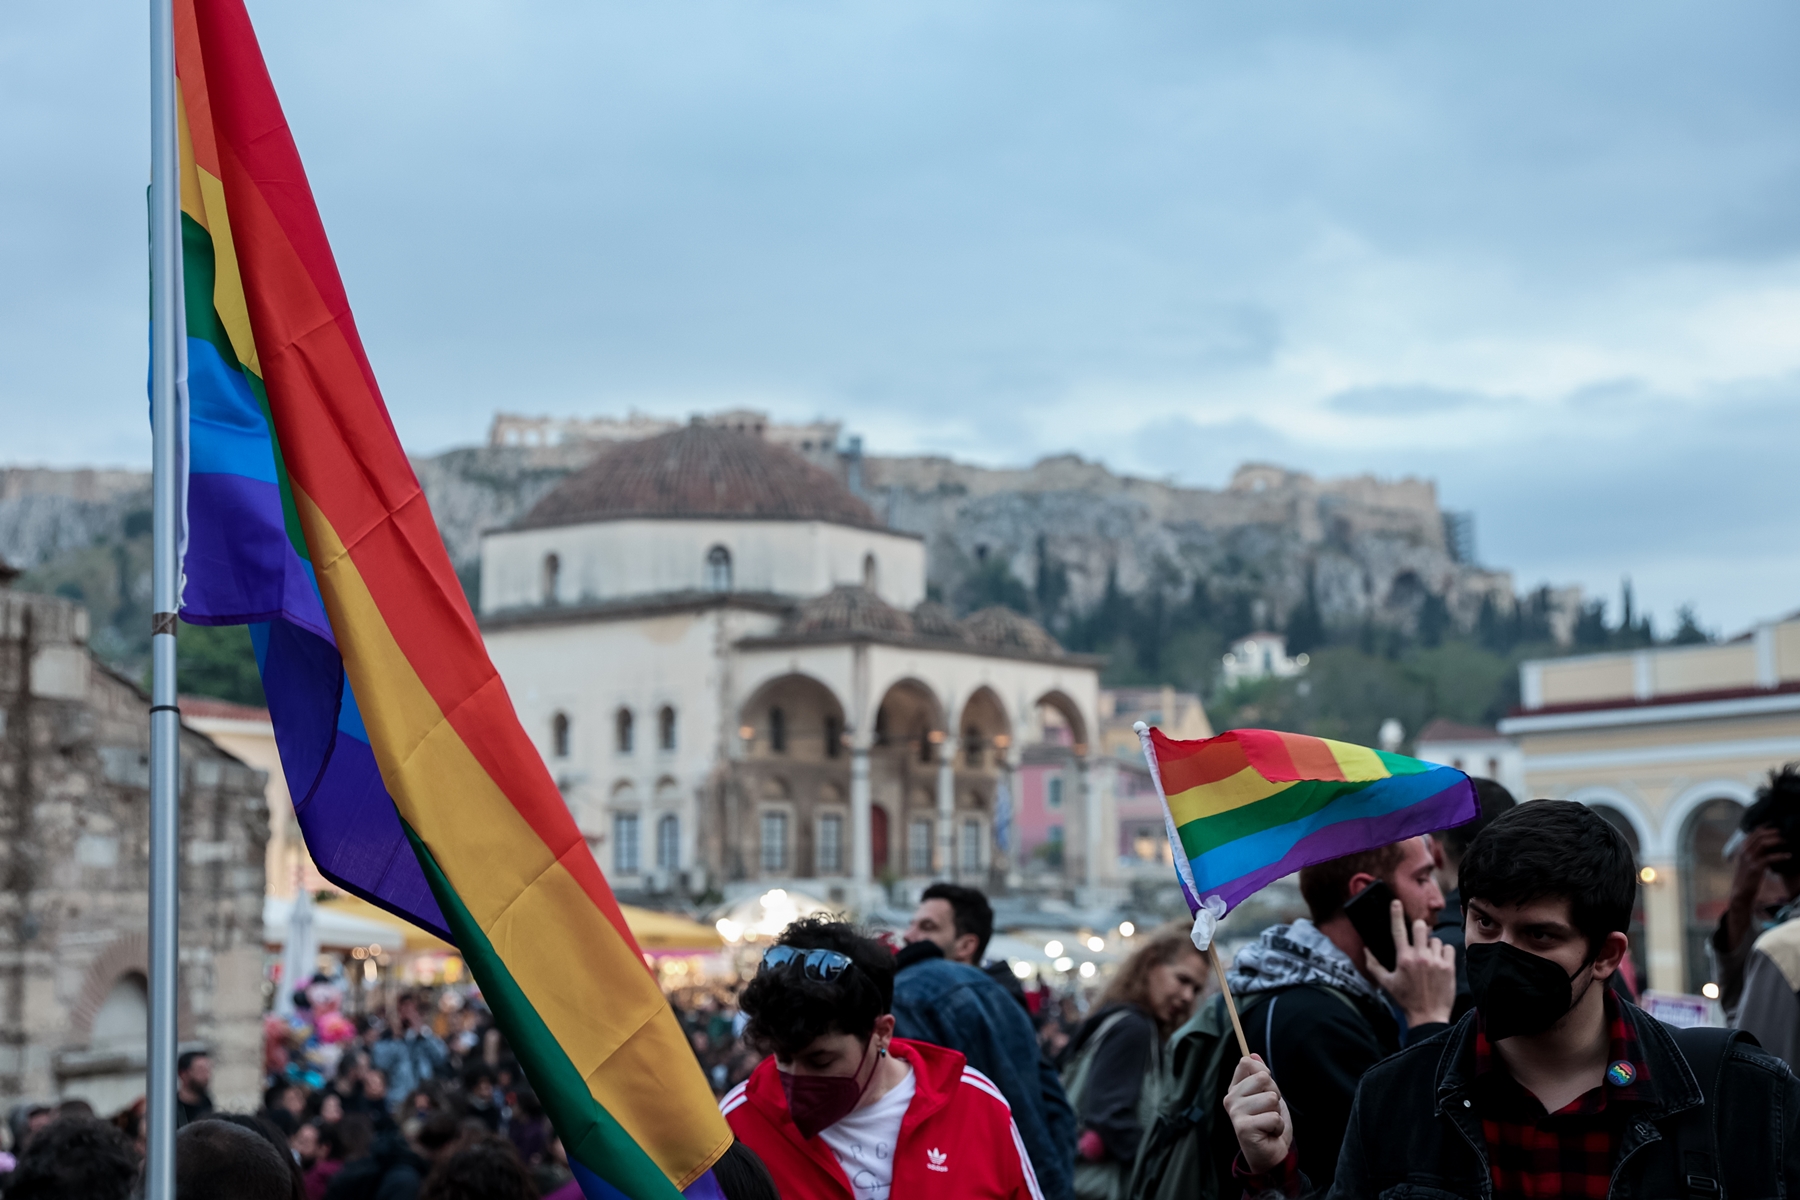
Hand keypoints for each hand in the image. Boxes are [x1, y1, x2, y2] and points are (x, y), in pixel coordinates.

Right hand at [1224, 1054, 1291, 1173]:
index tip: (1264, 1090)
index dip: (1264, 1074)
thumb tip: (1253, 1054)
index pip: (1247, 1063)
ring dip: (1277, 1113)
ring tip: (1268, 1123)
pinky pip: (1274, 1117)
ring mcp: (1235, 1112)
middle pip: (1262, 1078)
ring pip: (1270, 1099)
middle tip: (1268, 1111)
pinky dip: (1277, 1127)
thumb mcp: (1267, 1095)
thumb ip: (1259, 1075)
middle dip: (1274, 1095)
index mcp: (1235, 1088)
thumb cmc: (1269, 1124)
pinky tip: (1269, 1133)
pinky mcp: (1244, 1127)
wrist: (1271, 1155)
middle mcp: (1231, 1098)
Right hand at [1366, 899, 1454, 1026]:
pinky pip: (1447, 948)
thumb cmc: (1405, 1000)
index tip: (1396, 902)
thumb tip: (1366, 949)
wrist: (1428, 1017)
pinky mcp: (1449, 967)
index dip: (1396, 914)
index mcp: (1403, 959)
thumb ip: (1374, 965)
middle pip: (1421, 927)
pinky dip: (1443, 952)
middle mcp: (1420, 957)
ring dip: (1431, 944)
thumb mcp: (1386, 983)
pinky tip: (1439, 961)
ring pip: (1435, 939)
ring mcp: (1436, 961)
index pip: (1398, 930)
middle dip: (1418, 928)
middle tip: (1417, 936)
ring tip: (1428, 957)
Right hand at [1725, 827, 1789, 948]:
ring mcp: (1748, 859)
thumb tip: (1769, 844)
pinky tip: (1788, 856)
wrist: (1740, 893)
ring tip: (1787, 841)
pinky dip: (1780, 855)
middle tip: (1785, 833)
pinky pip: (1769, 858)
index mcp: (1741, 849)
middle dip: (1773, 832)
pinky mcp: (1755, 868)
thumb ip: (1755, 852)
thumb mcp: (1748, 862)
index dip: (1766, 827)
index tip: (1777, 826)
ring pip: (1763, 843)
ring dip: (1777, 841)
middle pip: (1759, 835)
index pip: (1754, 833)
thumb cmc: (1747, 878)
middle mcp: (1743, 851)